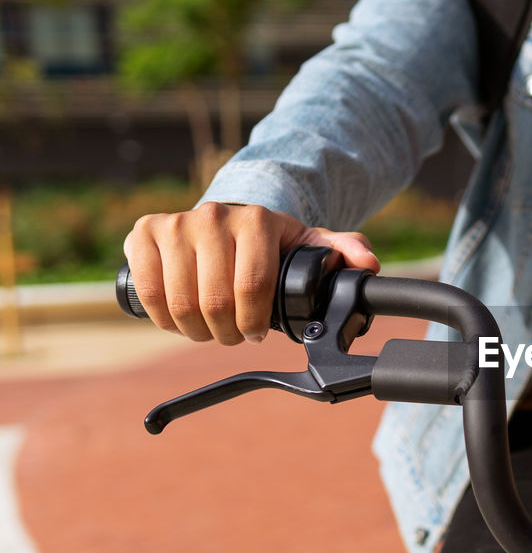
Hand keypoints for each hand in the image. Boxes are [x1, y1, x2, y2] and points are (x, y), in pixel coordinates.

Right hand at [123, 202, 379, 344]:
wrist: (227, 219)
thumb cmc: (272, 242)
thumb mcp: (312, 243)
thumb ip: (345, 251)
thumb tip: (367, 265)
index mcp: (257, 221)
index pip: (253, 287)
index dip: (253, 323)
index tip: (256, 334)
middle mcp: (213, 217)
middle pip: (214, 300)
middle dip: (226, 332)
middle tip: (234, 335)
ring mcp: (175, 223)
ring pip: (180, 302)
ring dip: (196, 331)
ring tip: (210, 330)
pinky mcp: (144, 233)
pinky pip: (147, 292)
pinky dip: (164, 318)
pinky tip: (179, 320)